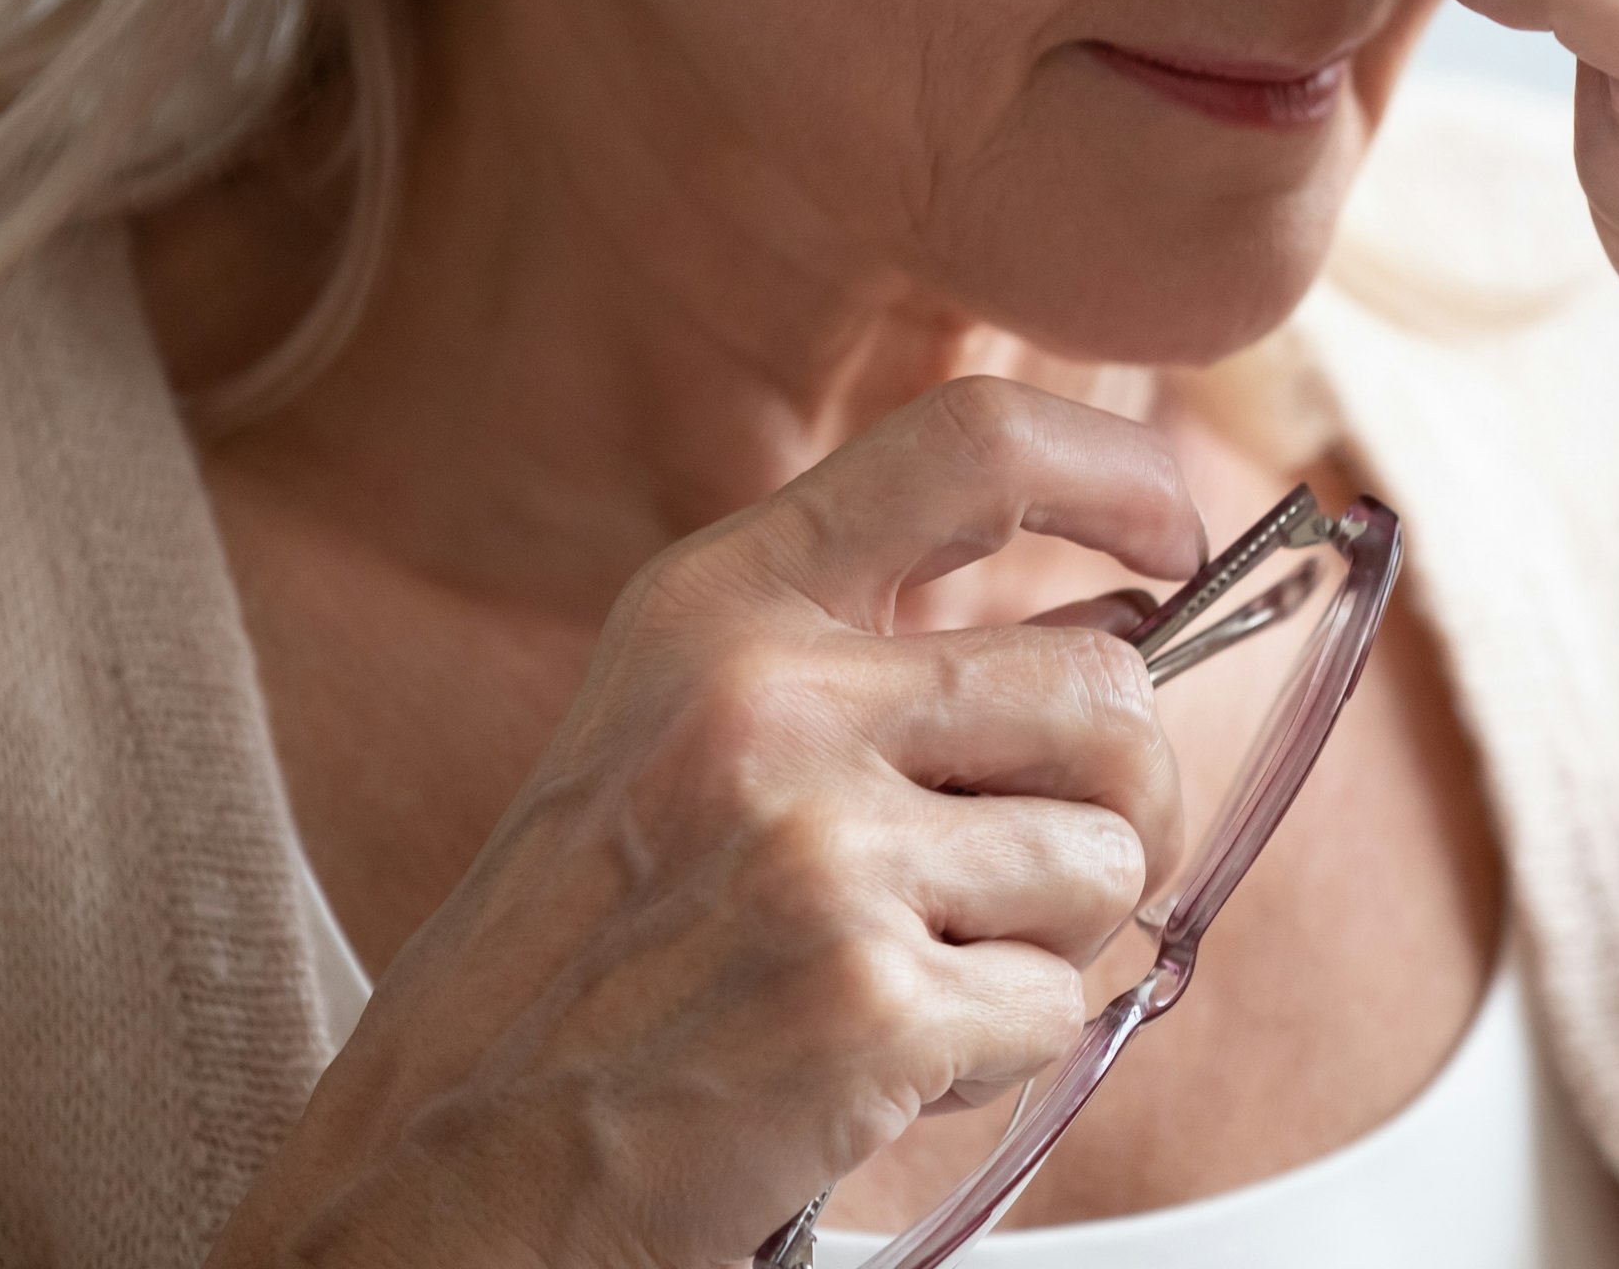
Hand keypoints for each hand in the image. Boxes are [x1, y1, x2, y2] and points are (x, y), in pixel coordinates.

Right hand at [210, 381, 1203, 1268]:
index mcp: (719, 603)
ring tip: (907, 974)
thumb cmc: (582, 964)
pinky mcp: (863, 1002)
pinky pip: (1056, 1003)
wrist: (442, 1172)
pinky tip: (873, 1061)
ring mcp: (817, 848)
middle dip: (1123, 799)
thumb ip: (872, 657)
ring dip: (1045, 940)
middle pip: (1106, 691)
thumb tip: (1128, 629)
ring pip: (1106, 859)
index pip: (973, 446)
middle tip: (1045, 869)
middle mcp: (768, 698)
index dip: (1119, 476)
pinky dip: (996, 1052)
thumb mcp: (679, 733)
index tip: (1175, 542)